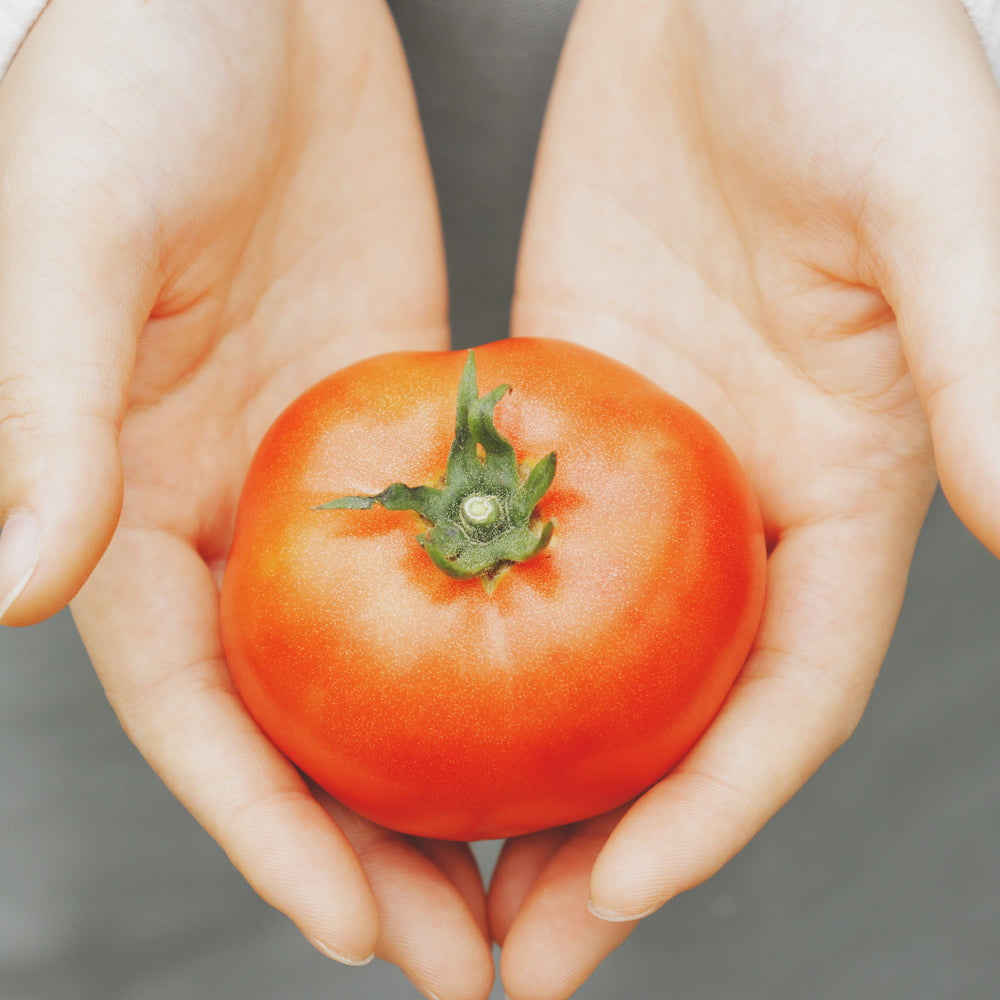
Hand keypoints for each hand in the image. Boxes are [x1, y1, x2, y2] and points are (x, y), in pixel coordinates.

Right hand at [0, 1, 492, 995]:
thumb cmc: (142, 74)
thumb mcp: (75, 229)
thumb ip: (42, 407)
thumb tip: (10, 587)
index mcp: (136, 499)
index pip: (202, 711)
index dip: (268, 833)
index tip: (361, 933)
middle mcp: (237, 510)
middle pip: (311, 721)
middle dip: (381, 850)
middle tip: (478, 961)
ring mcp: (331, 470)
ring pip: (399, 661)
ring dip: (459, 774)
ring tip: (540, 878)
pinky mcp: (412, 410)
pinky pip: (468, 550)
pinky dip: (510, 635)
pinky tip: (579, 701)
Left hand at [493, 0, 999, 994]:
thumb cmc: (837, 43)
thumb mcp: (926, 192)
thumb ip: (985, 351)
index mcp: (836, 480)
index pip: (778, 697)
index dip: (709, 812)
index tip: (609, 905)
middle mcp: (733, 495)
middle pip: (665, 709)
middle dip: (593, 840)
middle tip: (501, 959)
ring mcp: (636, 454)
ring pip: (568, 648)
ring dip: (509, 765)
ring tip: (424, 867)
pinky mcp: (550, 394)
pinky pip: (491, 536)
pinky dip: (449, 623)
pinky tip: (382, 692)